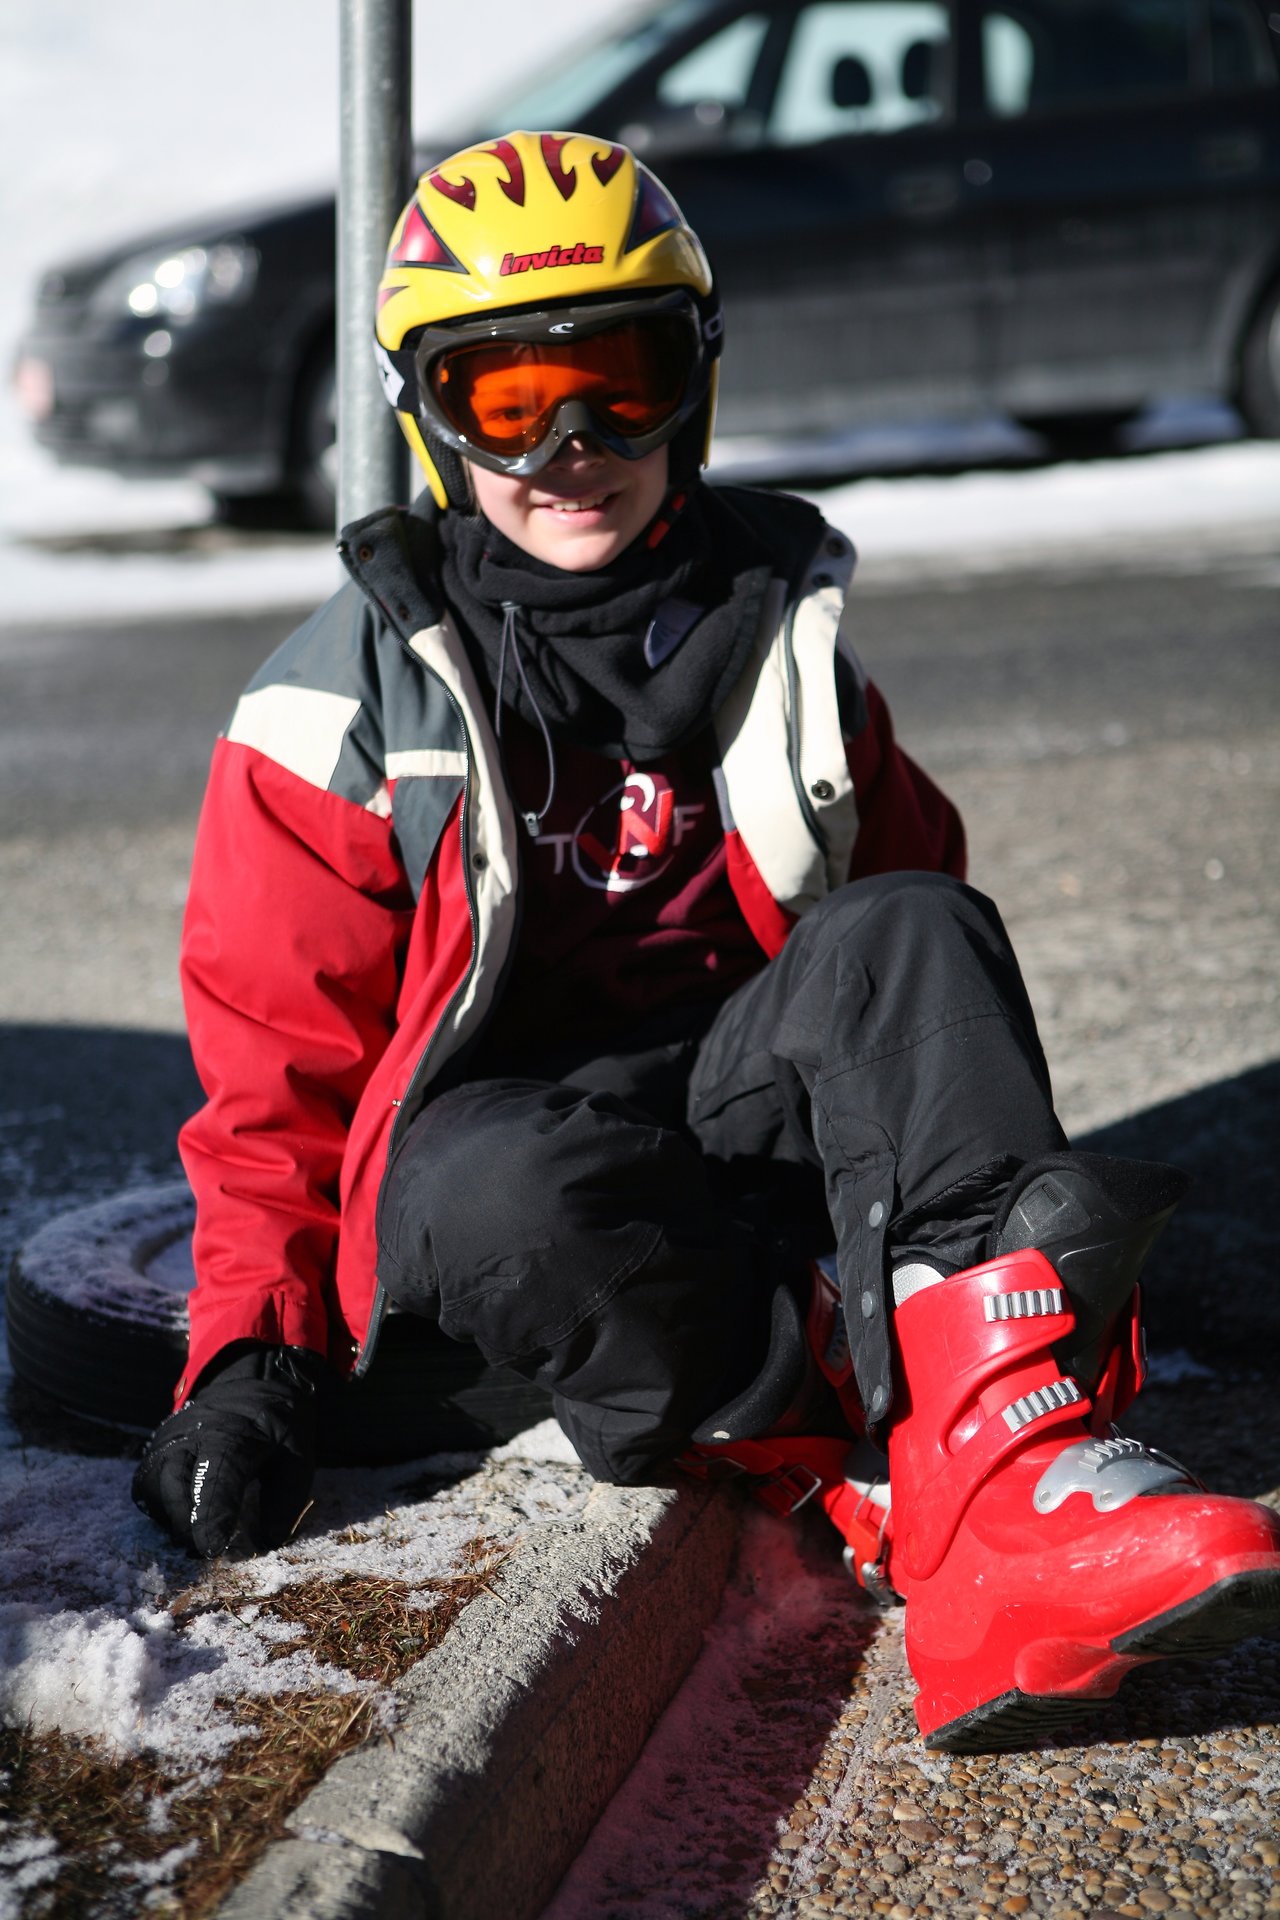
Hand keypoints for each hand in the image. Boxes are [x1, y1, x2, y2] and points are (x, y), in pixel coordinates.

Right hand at [132, 1343, 326, 1555]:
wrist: (249, 1384)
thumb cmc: (275, 1425)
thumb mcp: (297, 1456)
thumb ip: (285, 1501)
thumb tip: (267, 1542)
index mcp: (233, 1432)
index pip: (217, 1474)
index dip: (212, 1513)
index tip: (211, 1548)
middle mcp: (191, 1434)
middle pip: (171, 1481)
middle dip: (185, 1522)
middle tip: (207, 1548)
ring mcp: (168, 1440)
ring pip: (153, 1487)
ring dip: (172, 1517)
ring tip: (197, 1532)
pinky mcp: (155, 1449)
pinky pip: (147, 1487)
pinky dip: (163, 1508)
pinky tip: (186, 1514)